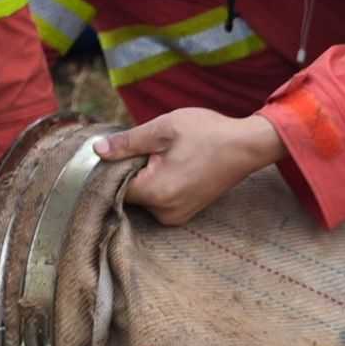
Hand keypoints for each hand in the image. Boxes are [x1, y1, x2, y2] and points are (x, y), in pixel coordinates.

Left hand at [92, 108, 284, 225]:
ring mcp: (176, 216)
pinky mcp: (185, 213)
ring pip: (143, 197)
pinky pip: (159, 201)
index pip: (114, 187)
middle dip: (130, 171)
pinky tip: (173, 166)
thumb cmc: (206, 133)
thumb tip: (97, 150)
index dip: (113, 167)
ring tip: (165, 156)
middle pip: (128, 194)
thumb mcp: (163, 129)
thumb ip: (127, 143)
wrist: (247, 146)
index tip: (124, 149)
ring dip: (145, 178)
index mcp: (156, 193)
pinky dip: (158, 184)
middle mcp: (164, 213)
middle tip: (148, 148)